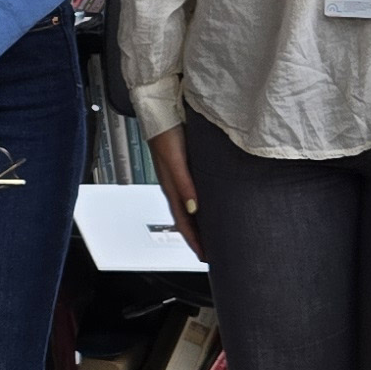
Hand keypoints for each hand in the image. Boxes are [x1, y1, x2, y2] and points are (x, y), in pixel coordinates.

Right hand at [147, 126, 204, 258]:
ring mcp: (179, 177)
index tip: (205, 258)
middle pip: (186, 219)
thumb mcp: (176, 161)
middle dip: (196, 237)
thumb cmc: (166, 134)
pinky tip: (207, 204)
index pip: (183, 222)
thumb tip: (193, 209)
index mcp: (171, 188)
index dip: (193, 241)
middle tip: (210, 252)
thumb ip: (184, 184)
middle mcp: (175, 186)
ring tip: (210, 234)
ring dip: (198, 223)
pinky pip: (191, 194)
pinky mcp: (184, 168)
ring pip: (188, 208)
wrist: (160, 111)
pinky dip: (198, 206)